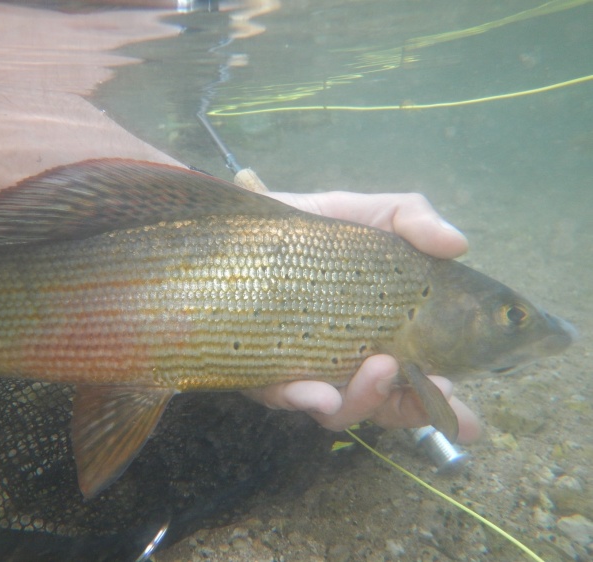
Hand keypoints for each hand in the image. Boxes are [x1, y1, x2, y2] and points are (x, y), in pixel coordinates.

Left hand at [244, 191, 480, 443]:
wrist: (246, 221)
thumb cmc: (314, 228)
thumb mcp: (370, 215)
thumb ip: (414, 221)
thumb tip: (458, 243)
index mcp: (378, 338)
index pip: (415, 382)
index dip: (442, 404)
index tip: (470, 419)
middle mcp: (343, 362)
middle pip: (384, 407)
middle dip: (413, 409)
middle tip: (439, 387)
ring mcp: (303, 370)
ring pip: (339, 411)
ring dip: (366, 400)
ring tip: (382, 367)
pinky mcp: (261, 370)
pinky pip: (281, 396)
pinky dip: (304, 399)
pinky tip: (320, 393)